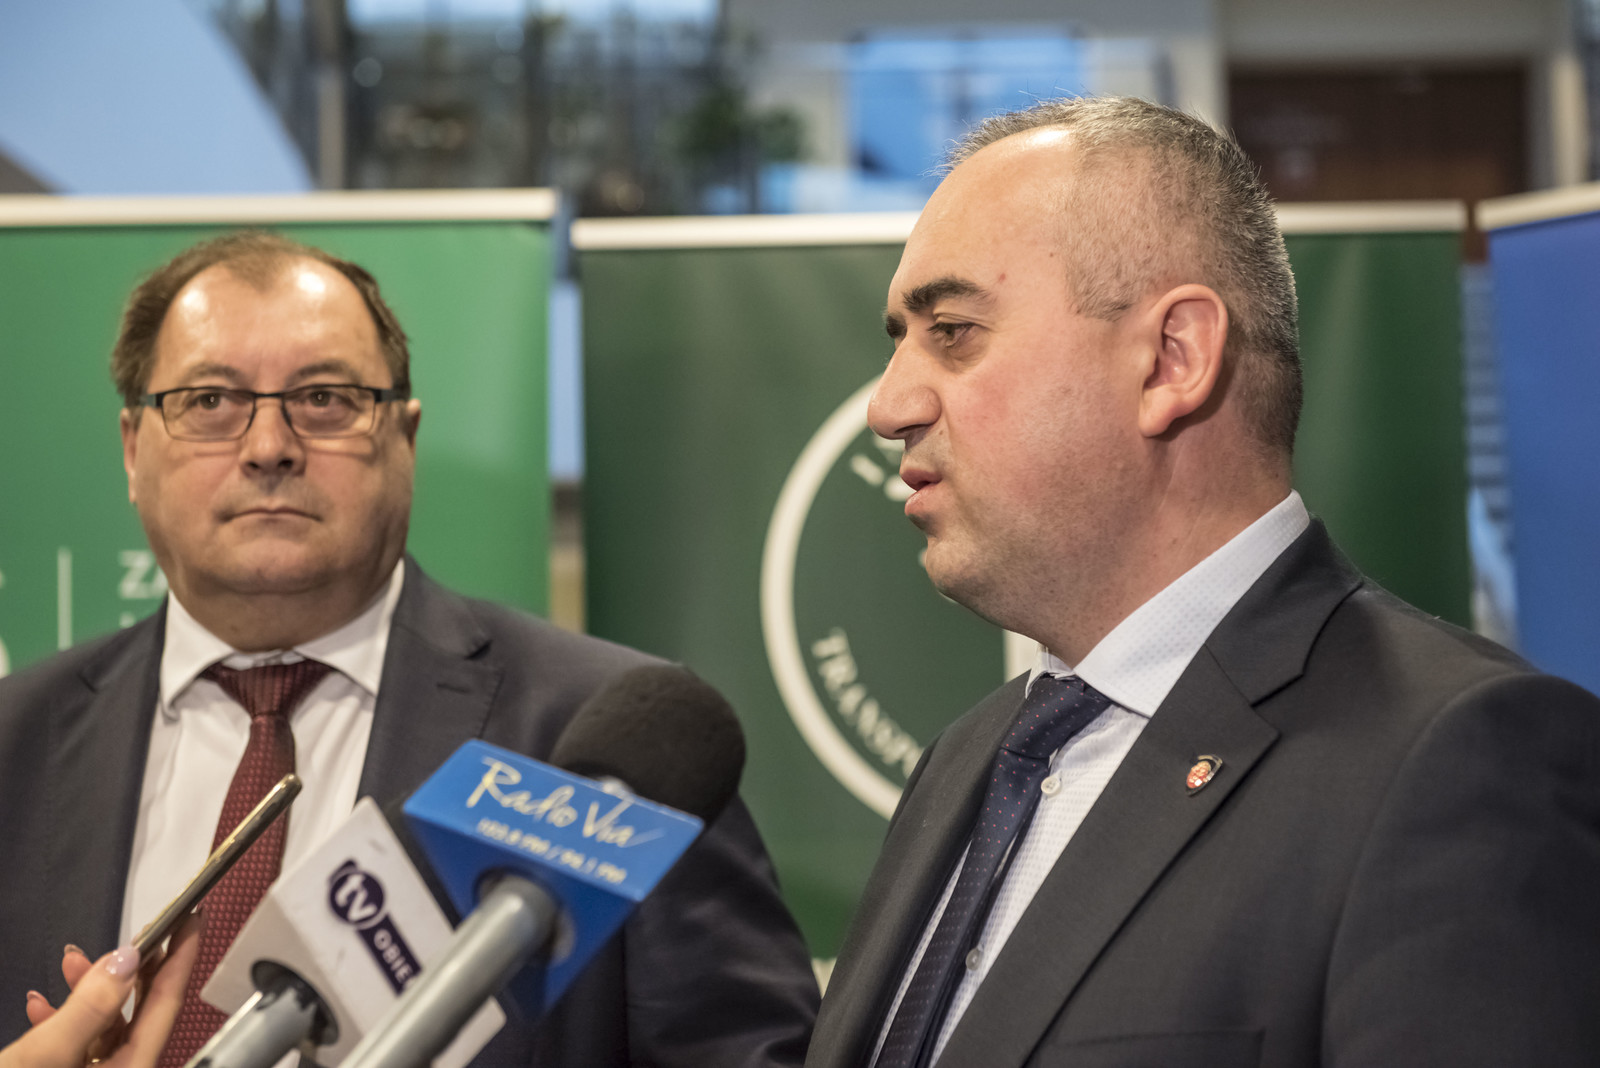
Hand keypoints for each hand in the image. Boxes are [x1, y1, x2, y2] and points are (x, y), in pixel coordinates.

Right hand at [3, 919, 200, 1067]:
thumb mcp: (43, 1058)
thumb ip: (88, 1009)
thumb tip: (126, 961)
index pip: (165, 1009)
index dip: (179, 961)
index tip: (192, 922)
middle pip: (140, 1018)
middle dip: (135, 972)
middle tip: (143, 931)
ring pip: (104, 1031)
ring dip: (90, 993)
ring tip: (73, 962)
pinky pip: (75, 1049)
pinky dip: (61, 1021)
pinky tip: (40, 1003)